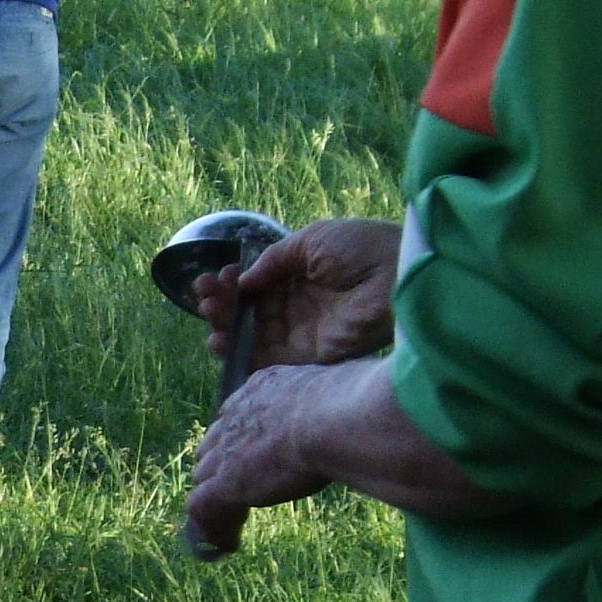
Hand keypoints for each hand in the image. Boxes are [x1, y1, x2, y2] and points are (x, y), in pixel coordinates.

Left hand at [184, 351, 499, 555]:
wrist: (348, 421)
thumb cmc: (370, 406)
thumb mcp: (361, 400)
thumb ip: (360, 411)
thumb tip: (411, 420)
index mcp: (268, 386)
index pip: (241, 414)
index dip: (244, 442)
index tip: (255, 463)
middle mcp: (240, 412)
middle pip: (214, 445)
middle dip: (221, 472)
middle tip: (235, 500)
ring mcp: (229, 448)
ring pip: (205, 478)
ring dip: (218, 506)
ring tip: (227, 531)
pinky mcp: (226, 481)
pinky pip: (203, 511)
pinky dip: (212, 531)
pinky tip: (226, 547)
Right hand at [199, 214, 400, 373]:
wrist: (396, 275)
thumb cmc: (361, 249)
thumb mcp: (312, 240)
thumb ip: (275, 259)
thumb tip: (244, 280)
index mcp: (300, 277)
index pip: (256, 286)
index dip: (232, 283)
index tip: (217, 276)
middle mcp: (298, 306)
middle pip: (248, 312)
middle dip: (221, 304)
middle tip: (204, 296)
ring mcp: (302, 333)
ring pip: (252, 337)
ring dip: (224, 327)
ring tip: (209, 314)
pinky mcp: (309, 356)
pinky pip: (267, 361)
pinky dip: (239, 355)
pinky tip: (218, 341)